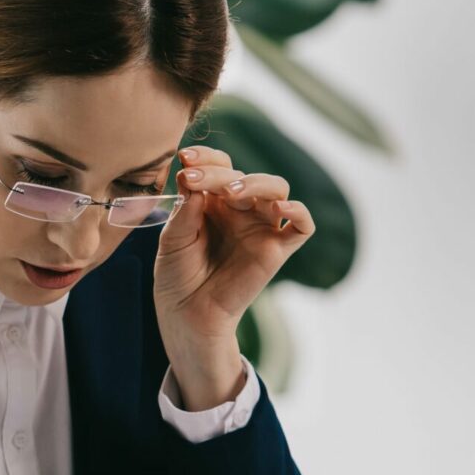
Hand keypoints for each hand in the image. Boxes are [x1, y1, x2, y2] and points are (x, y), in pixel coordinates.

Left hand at [153, 144, 314, 394]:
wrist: (187, 315)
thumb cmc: (177, 277)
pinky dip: (298, 213)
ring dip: (255, 183)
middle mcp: (240, 210)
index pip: (220, 166)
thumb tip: (196, 184)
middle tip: (194, 180)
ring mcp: (260, 228)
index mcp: (214, 202)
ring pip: (276, 189)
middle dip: (218, 172)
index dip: (206, 158)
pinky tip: (282, 209)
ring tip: (230, 192)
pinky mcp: (276, 251)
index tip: (185, 159)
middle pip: (243, 175)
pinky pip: (302, 227)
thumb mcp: (172, 240)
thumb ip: (185, 212)